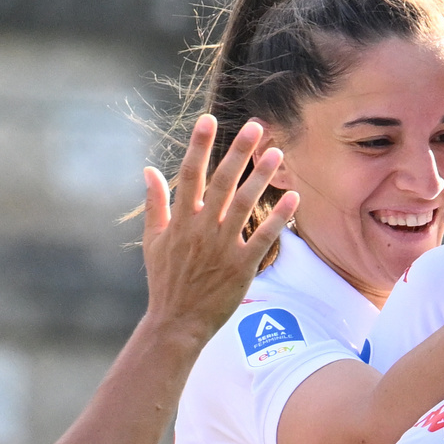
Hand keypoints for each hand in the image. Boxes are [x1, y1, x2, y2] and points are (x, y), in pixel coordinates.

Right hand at [136, 115, 294, 344]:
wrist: (176, 324)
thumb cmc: (165, 281)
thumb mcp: (152, 241)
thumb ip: (155, 203)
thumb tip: (149, 170)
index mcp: (180, 221)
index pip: (190, 174)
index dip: (199, 145)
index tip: (208, 119)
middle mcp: (201, 229)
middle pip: (222, 182)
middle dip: (239, 152)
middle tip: (255, 126)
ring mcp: (222, 247)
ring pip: (245, 204)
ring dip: (262, 177)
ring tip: (278, 153)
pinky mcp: (242, 267)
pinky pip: (264, 237)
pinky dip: (279, 217)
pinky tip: (293, 196)